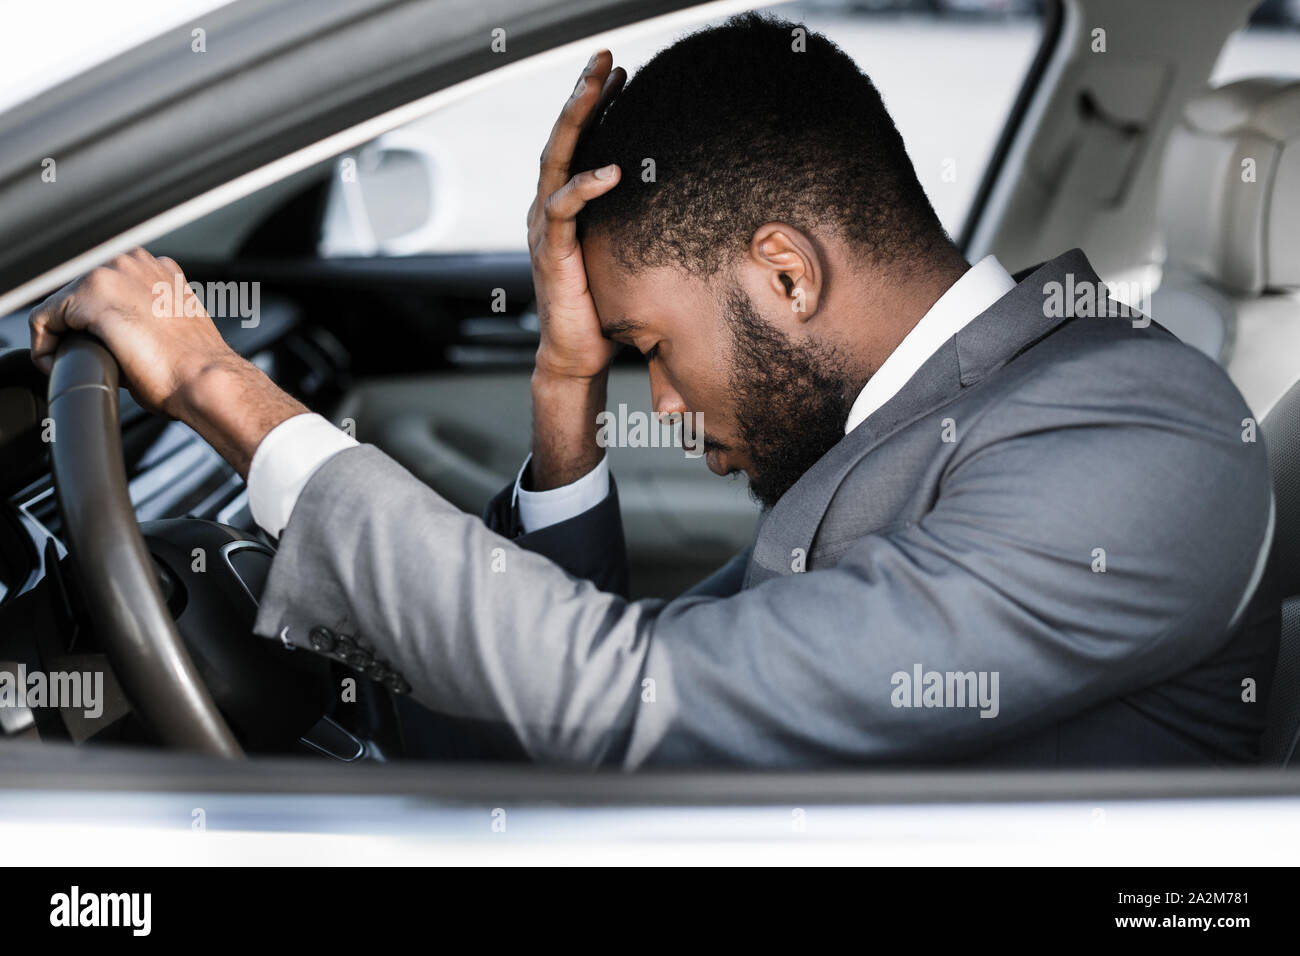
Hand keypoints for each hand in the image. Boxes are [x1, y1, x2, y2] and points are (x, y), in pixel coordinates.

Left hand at [29, 247, 239, 418]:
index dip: (95, 323)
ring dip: (63, 336)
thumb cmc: (195, 366)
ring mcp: (112, 274)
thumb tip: (118, 335)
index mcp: (157, 268)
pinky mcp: (91, 296)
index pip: (105, 288)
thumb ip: (144, 317)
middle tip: (89, 359)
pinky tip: (62, 366)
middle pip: (78, 293)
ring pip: (60, 305)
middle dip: (77, 328)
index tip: (101, 348)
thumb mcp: (172, 328)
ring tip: (78, 363)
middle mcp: (134, 262)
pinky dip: (45, 347)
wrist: (205, 379)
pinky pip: (44, 321)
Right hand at [527, 49, 625, 381]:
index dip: (596, 107)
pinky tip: (612, 169)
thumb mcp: (624, 256)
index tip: (621, 74)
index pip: (577, 144)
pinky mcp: (551, 254)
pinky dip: (585, 187)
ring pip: (555, 160)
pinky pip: (563, 211)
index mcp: (563, 208)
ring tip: (597, 86)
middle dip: (582, 94)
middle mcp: (548, 210)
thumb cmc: (604, 311)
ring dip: (576, 120)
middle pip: (562, 138)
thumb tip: (679, 204)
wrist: (577, 356)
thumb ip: (634, 226)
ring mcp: (545, 230)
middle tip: (603, 57)